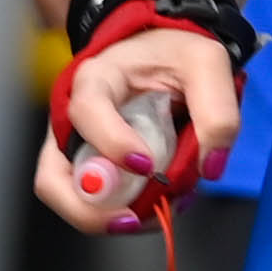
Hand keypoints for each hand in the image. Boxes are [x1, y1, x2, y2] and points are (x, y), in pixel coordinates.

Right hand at [36, 20, 238, 232]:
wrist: (164, 53)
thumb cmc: (176, 53)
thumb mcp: (207, 64)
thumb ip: (217, 111)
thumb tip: (210, 166)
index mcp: (97, 79)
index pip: (88, 113)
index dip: (112, 144)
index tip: (146, 164)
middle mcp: (73, 118)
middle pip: (54, 177)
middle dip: (92, 208)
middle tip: (135, 217)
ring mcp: (76, 148)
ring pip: (68, 198)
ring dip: (109, 217)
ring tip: (154, 213)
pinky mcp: (90, 169)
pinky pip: (93, 204)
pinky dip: (121, 214)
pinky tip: (155, 205)